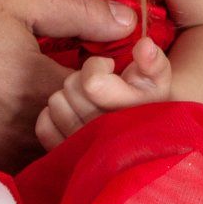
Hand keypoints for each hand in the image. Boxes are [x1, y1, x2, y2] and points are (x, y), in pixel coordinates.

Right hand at [0, 0, 136, 165]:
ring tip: (42, 119)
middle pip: (78, 140)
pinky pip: (4, 179)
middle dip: (89, 122)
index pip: (106, 104)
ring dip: (53, 146)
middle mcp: (20, 133)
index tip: (102, 78)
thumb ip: (77, 9)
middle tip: (78, 101)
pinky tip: (3, 137)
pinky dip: (15, 162)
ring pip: (43, 164)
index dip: (114, 91)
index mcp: (40, 89)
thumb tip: (129, 25)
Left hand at [35, 37, 172, 147]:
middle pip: (71, 88)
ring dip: (67, 96)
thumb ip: (152, 61)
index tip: (109, 66)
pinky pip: (44, 126)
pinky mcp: (68, 157)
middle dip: (82, 79)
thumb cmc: (149, 97)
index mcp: (131, 112)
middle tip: (98, 85)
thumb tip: (144, 46)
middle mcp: (107, 135)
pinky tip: (71, 113)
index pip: (92, 82)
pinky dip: (51, 115)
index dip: (97, 65)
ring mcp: (86, 149)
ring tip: (86, 100)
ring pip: (55, 104)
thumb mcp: (158, 77)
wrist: (144, 135)